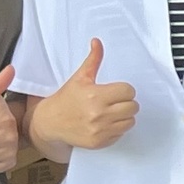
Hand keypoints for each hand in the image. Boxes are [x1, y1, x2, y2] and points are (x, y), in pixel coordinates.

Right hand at [33, 37, 136, 152]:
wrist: (50, 122)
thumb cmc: (66, 98)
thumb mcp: (79, 78)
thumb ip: (92, 60)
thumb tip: (97, 42)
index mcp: (95, 95)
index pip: (128, 91)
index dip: (125, 90)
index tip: (117, 91)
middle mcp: (98, 114)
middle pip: (133, 107)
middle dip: (126, 102)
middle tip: (116, 101)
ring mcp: (99, 130)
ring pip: (130, 121)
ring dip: (124, 116)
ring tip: (112, 112)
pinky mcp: (99, 142)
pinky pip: (121, 134)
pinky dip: (117, 129)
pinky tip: (105, 123)